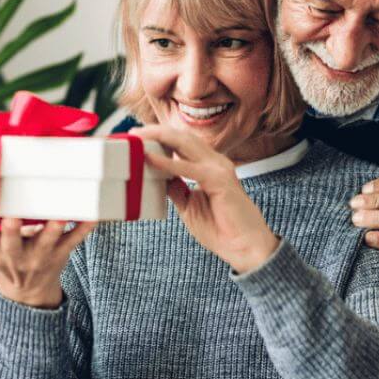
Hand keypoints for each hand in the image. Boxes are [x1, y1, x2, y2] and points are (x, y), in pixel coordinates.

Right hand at [0, 213, 95, 308]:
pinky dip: (85, 227)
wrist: (29, 292)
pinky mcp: (62, 253)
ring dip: (53, 228)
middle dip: (12, 231)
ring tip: (59, 215)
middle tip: (12, 215)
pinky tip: (94, 213)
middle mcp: (14, 256)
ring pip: (47, 242)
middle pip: (11, 243)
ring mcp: (40, 256)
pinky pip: (76, 240)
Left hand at [128, 125, 278, 273]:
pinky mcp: (220, 180)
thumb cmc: (221, 229)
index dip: (159, 137)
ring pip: (185, 144)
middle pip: (182, 138)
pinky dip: (167, 163)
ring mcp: (219, 168)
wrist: (246, 247)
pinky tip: (149, 159)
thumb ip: (176, 189)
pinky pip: (188, 168)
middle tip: (132, 132)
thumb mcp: (189, 206)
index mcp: (209, 166)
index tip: (137, 137)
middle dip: (156, 132)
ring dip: (158, 138)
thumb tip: (157, 177)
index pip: (182, 143)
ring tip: (137, 137)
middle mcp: (215, 162)